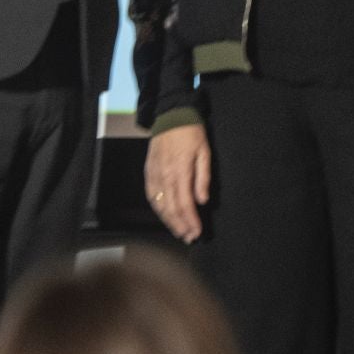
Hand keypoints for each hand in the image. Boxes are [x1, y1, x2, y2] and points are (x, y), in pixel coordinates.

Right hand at [143, 123, 209, 243]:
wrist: (170, 115)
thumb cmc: (190, 132)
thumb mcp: (204, 152)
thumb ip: (203, 177)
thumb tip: (202, 200)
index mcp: (180, 171)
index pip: (184, 204)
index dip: (190, 221)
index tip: (197, 232)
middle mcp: (164, 176)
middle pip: (171, 208)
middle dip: (180, 226)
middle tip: (189, 237)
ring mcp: (154, 175)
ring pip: (159, 205)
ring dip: (169, 221)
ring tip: (178, 232)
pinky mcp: (149, 172)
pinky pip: (151, 196)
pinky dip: (158, 209)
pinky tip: (164, 216)